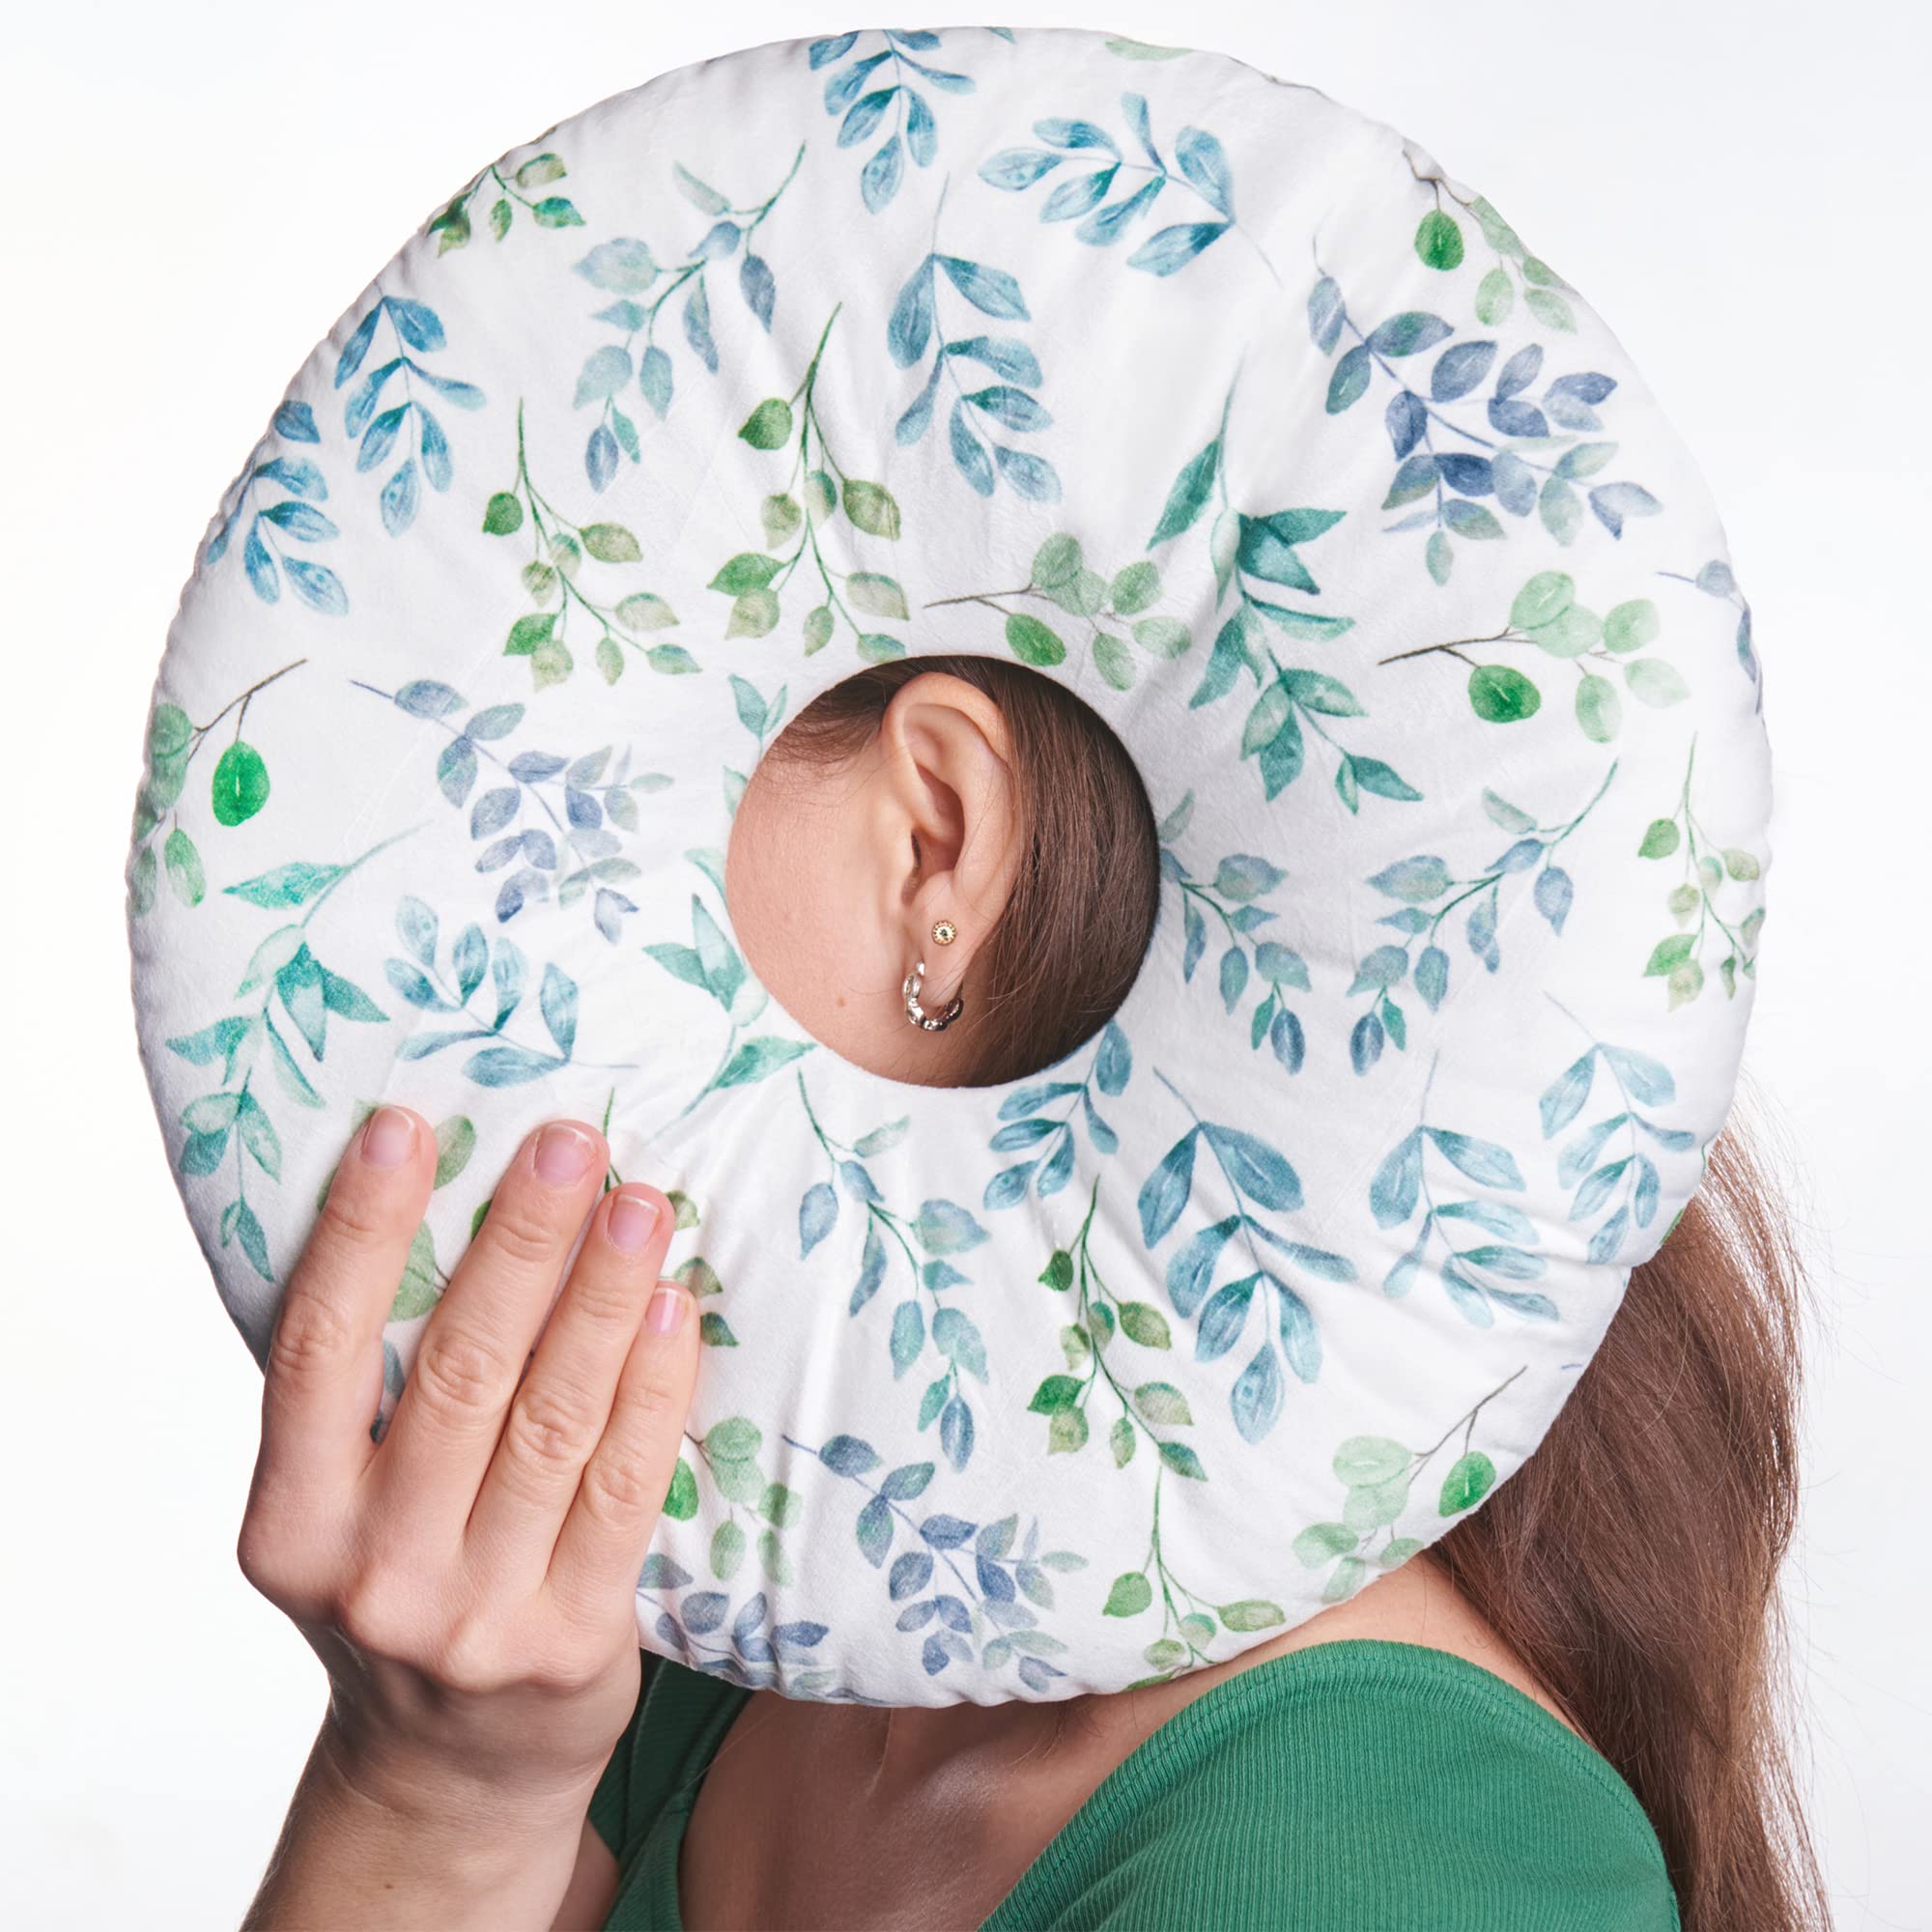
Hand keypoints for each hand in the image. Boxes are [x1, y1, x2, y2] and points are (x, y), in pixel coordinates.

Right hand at [237, 1105, 696, 1839]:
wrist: (451, 1767)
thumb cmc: (400, 1585)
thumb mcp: (340, 1506)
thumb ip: (368, 1391)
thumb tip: (450, 1200)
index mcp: (290, 1523)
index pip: (315, 1349)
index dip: (359, 1231)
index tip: (405, 1124)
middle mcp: (373, 1570)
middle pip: (457, 1372)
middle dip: (519, 1244)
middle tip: (570, 1140)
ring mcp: (475, 1612)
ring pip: (553, 1420)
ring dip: (602, 1297)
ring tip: (641, 1202)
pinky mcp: (575, 1639)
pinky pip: (625, 1487)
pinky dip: (652, 1389)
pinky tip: (673, 1310)